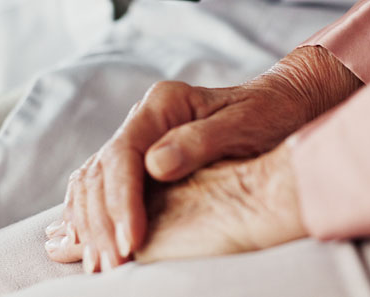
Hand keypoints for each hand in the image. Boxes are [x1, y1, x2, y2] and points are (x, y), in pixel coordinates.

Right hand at [43, 46, 360, 271]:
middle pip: (100, 172)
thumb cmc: (268, 114)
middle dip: (101, 222)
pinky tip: (92, 246)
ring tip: (100, 266)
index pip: (124, 154)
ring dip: (90, 225)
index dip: (121, 201)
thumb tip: (155, 165)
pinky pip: (99, 190)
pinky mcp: (138, 163)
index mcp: (162, 103)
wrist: (278, 106)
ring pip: (91, 183)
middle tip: (112, 266)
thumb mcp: (244, 123)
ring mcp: (137, 140)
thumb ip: (200, 140)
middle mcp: (142, 119)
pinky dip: (91, 218)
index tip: (130, 242)